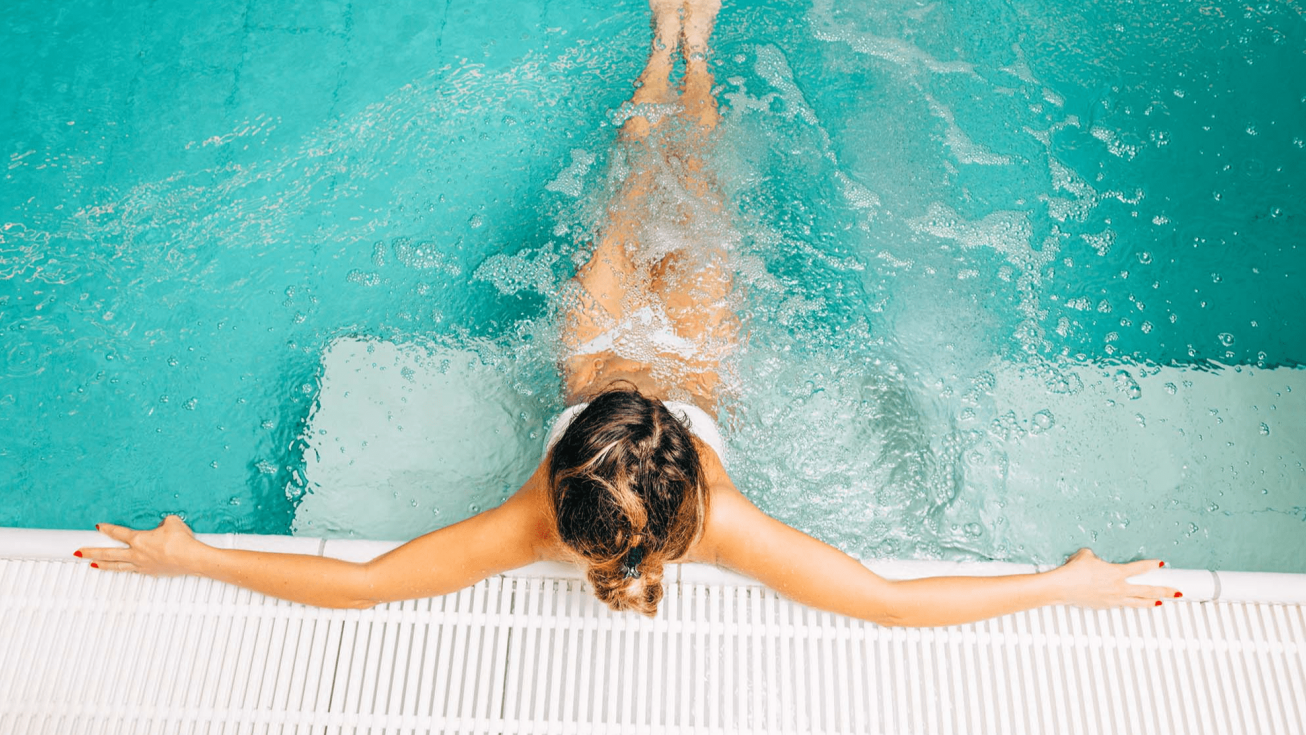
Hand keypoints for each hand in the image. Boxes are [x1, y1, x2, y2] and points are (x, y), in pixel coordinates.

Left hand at [77, 515, 199, 576]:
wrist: (191, 558)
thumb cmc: (181, 540)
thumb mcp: (172, 522)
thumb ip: (164, 522)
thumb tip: (163, 524)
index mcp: (139, 539)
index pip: (118, 533)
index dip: (107, 529)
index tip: (97, 527)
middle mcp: (137, 553)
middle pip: (109, 553)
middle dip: (91, 552)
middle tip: (78, 553)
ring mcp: (142, 565)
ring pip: (117, 566)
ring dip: (103, 565)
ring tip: (92, 565)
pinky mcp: (151, 572)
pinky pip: (132, 571)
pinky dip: (124, 570)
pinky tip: (122, 570)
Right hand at [1051, 548, 1180, 608]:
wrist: (1061, 587)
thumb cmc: (1073, 571)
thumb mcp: (1085, 556)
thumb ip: (1095, 556)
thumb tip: (1094, 558)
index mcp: (1116, 573)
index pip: (1140, 568)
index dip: (1152, 565)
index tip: (1161, 564)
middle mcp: (1119, 587)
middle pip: (1148, 591)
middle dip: (1165, 591)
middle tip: (1178, 592)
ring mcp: (1113, 599)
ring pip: (1138, 602)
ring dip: (1151, 602)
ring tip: (1161, 603)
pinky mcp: (1105, 606)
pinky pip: (1123, 605)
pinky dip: (1130, 604)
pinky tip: (1133, 604)